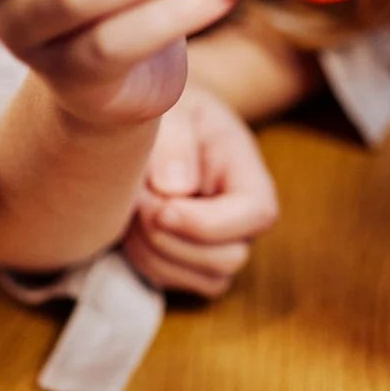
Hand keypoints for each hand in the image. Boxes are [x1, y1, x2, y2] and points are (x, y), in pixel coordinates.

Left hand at [124, 87, 278, 296]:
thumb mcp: (174, 107)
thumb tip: (174, 189)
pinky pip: (178, 283)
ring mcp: (221, 245)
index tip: (162, 207)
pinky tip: (132, 228)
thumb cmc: (171, 113)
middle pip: (229, 258)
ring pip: (206, 280)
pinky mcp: (192, 262)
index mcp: (250, 176)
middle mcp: (244, 219)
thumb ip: (174, 138)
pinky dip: (147, 264)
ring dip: (156, 254)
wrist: (158, 127)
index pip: (256, 214)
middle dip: (172, 240)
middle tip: (140, 202)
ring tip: (134, 209)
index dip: (208, 223)